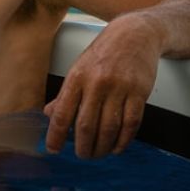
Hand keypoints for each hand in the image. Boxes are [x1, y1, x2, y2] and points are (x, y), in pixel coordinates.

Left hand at [43, 15, 159, 157]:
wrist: (135, 34)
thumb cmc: (104, 53)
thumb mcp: (79, 68)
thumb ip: (66, 94)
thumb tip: (50, 115)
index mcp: (77, 77)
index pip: (62, 112)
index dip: (56, 134)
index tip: (52, 148)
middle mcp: (96, 83)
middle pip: (86, 125)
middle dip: (83, 146)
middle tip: (82, 155)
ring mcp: (119, 88)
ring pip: (109, 127)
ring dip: (103, 147)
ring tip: (99, 153)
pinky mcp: (139, 92)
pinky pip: (131, 123)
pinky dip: (124, 140)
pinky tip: (117, 147)